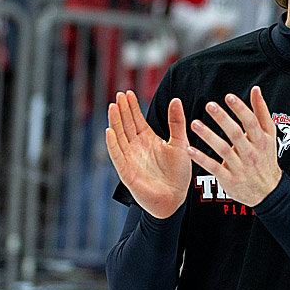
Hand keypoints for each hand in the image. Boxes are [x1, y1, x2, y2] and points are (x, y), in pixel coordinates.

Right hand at [105, 90, 190, 218]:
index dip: (132, 106)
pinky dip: (113, 143)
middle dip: (123, 110)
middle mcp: (136, 147)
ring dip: (116, 122)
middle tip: (119, 94)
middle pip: (126, 125)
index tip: (128, 92)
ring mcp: (130, 158)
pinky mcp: (126, 171)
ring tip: (113, 107)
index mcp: (148, 139)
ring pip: (119, 137)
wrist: (176, 198)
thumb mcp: (180, 143)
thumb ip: (177, 122)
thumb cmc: (178, 173)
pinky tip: (109, 131)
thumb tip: (176, 100)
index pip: (137, 119)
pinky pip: (117, 155)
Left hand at [186, 86, 280, 206]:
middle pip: (236, 134)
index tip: (228, 96)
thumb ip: (261, 112)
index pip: (251, 122)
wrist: (267, 191)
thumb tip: (255, 90)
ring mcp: (240, 167)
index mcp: (261, 140)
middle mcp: (251, 153)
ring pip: (223, 150)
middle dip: (223, 119)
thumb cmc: (266, 158)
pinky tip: (189, 150)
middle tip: (209, 105)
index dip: (240, 109)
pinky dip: (202, 159)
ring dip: (209, 136)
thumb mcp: (268, 136)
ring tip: (194, 124)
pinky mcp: (229, 179)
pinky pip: (214, 168)